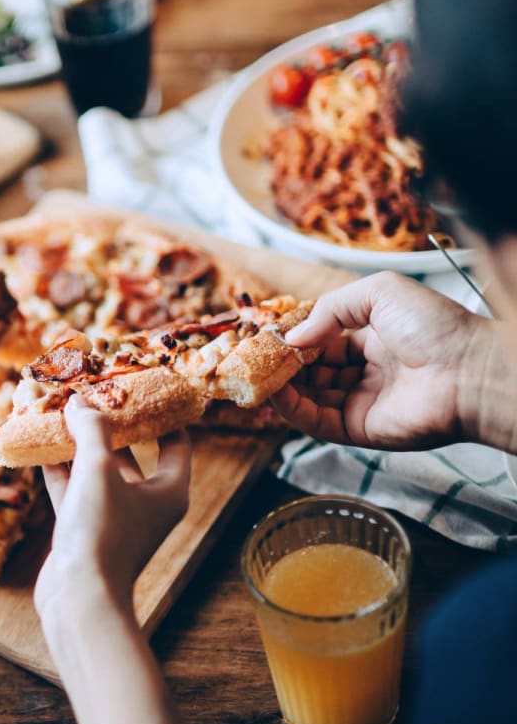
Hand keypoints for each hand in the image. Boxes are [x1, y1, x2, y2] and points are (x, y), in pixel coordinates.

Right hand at [34, 397, 190, 620]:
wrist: (79, 598)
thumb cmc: (102, 533)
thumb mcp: (99, 470)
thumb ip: (91, 431)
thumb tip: (80, 401)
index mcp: (169, 491)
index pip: (176, 442)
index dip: (162, 414)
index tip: (144, 389)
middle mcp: (145, 503)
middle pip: (132, 453)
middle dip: (110, 425)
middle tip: (93, 395)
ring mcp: (113, 518)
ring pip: (97, 471)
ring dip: (79, 445)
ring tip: (61, 414)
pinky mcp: (84, 530)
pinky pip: (73, 490)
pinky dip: (59, 469)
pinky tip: (40, 445)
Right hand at [272, 271, 497, 450]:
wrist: (469, 371)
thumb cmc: (436, 327)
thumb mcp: (380, 292)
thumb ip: (331, 308)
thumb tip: (294, 336)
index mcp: (376, 342)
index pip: (324, 343)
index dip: (297, 339)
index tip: (269, 335)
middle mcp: (367, 374)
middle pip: (312, 372)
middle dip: (283, 364)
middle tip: (254, 357)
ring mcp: (361, 404)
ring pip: (309, 397)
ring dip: (281, 386)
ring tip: (256, 373)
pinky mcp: (358, 430)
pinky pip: (316, 422)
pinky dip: (291, 410)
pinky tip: (274, 394)